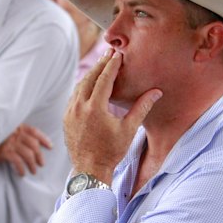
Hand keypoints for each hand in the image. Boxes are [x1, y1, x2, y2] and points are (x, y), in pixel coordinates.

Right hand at [0, 124, 52, 175]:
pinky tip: (21, 174)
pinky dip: (21, 168)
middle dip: (39, 155)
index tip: (50, 147)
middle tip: (41, 164)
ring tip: (33, 171)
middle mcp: (15, 133)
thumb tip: (30, 145)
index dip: (44, 139)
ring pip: (28, 154)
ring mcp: (10, 142)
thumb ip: (16, 134)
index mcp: (17, 127)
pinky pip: (17, 161)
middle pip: (34, 145)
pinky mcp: (4, 151)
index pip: (35, 132)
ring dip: (32, 165)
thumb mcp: (5, 131)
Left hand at [64, 47, 162, 182]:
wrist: (90, 170)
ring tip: (101, 66)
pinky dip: (82, 87)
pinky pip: (74, 96)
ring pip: (79, 86)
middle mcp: (79, 107)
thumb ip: (141, 107)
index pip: (104, 78)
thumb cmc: (111, 151)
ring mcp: (70, 112)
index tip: (118, 54)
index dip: (112, 65)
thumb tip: (156, 92)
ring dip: (91, 75)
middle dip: (100, 65)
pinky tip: (89, 85)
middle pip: (90, 78)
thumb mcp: (129, 129)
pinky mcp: (66, 118)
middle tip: (109, 53)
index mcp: (95, 108)